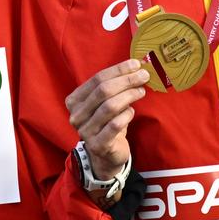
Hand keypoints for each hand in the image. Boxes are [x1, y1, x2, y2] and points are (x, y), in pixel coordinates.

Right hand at [65, 59, 149, 179]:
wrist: (105, 155)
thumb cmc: (107, 122)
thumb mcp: (105, 102)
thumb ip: (114, 86)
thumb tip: (136, 67)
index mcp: (74, 100)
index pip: (97, 79)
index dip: (118, 70)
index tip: (136, 64)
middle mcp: (76, 115)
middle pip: (103, 91)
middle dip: (126, 80)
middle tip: (143, 76)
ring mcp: (85, 131)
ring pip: (109, 107)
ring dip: (129, 96)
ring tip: (141, 91)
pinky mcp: (98, 145)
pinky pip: (115, 125)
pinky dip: (126, 115)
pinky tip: (132, 112)